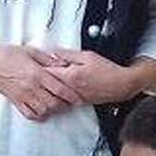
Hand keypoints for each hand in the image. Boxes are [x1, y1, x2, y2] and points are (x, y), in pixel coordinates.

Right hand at [0, 43, 84, 120]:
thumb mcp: (31, 51)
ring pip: (44, 110)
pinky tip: (43, 111)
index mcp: (37, 73)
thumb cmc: (7, 54)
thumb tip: (63, 64)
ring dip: (53, 110)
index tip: (79, 97)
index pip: (60, 88)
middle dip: (65, 104)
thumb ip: (48, 59)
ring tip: (57, 105)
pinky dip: (39, 115)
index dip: (72, 95)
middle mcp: (31, 87)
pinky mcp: (15, 101)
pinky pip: (29, 114)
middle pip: (54, 102)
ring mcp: (22, 96)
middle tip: (70, 101)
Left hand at [33, 49, 155, 105]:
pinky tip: (58, 89)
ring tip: (45, 82)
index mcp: (71, 76)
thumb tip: (53, 53)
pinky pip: (63, 99)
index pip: (47, 73)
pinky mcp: (78, 103)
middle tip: (35, 73)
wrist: (122, 85)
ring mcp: (74, 98)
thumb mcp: (87, 56)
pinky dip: (58, 94)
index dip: (39, 68)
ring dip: (49, 88)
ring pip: (54, 94)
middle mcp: (70, 89)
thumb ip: (68, 55)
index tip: (34, 65)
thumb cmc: (108, 70)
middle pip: (48, 86)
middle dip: (42, 79)